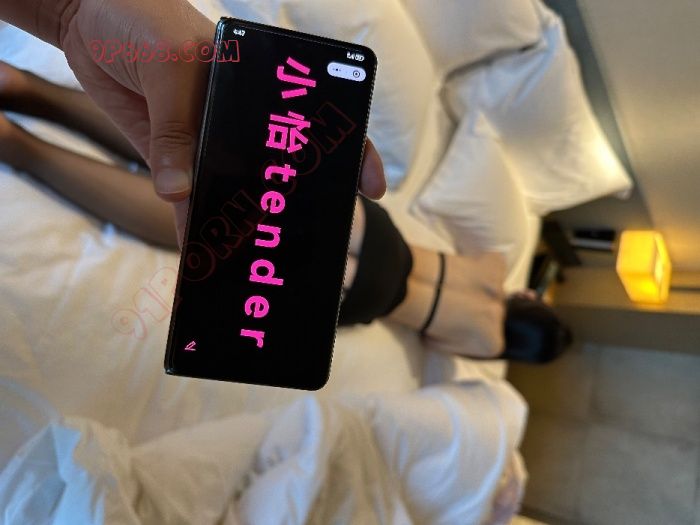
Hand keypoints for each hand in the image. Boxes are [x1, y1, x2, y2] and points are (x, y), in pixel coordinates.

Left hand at [35, 0, 385, 244]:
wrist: (86, 17)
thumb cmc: (141, 19)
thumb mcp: (168, 67)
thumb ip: (177, 129)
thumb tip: (178, 193)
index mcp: (260, 83)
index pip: (317, 119)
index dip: (349, 152)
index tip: (369, 188)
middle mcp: (241, 116)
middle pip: (277, 168)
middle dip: (293, 203)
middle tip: (306, 242)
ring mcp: (209, 139)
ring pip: (235, 190)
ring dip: (240, 224)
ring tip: (254, 261)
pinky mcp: (174, 155)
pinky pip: (189, 197)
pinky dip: (191, 225)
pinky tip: (200, 251)